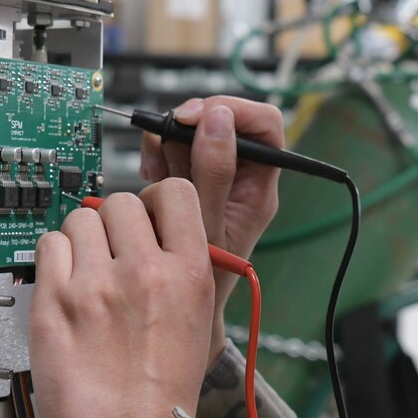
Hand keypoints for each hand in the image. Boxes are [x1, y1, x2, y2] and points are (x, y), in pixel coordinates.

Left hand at [28, 181, 214, 417]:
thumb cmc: (160, 398)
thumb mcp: (198, 327)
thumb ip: (181, 272)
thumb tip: (156, 234)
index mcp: (190, 274)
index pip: (173, 193)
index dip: (154, 202)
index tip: (145, 218)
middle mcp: (144, 271)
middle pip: (120, 201)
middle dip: (114, 224)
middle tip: (111, 255)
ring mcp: (95, 284)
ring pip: (80, 220)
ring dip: (81, 241)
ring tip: (86, 278)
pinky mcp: (53, 301)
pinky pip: (47, 246)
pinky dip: (53, 262)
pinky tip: (65, 290)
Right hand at [139, 96, 283, 367]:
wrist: (182, 306)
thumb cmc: (205, 279)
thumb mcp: (207, 227)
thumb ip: (214, 173)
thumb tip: (217, 119)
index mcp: (260, 186)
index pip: (265, 125)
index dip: (233, 111)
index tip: (198, 117)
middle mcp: (241, 175)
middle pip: (225, 120)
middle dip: (191, 124)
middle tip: (167, 140)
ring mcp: (215, 175)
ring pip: (197, 131)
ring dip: (171, 139)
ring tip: (156, 168)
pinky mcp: (190, 178)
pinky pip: (177, 147)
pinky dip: (160, 151)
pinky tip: (152, 172)